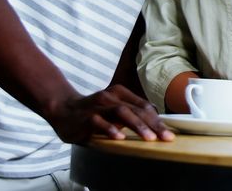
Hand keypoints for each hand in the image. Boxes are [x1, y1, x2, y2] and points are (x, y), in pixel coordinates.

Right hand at [43, 84, 173, 143]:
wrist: (62, 108)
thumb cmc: (92, 111)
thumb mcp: (114, 109)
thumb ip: (131, 113)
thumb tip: (156, 122)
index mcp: (120, 93)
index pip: (144, 106)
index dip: (158, 120)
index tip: (169, 133)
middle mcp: (111, 97)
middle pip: (137, 109)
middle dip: (154, 124)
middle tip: (166, 137)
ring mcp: (98, 106)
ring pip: (122, 113)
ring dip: (137, 126)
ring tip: (149, 138)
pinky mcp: (86, 116)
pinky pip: (99, 122)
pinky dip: (110, 129)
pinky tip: (120, 138)